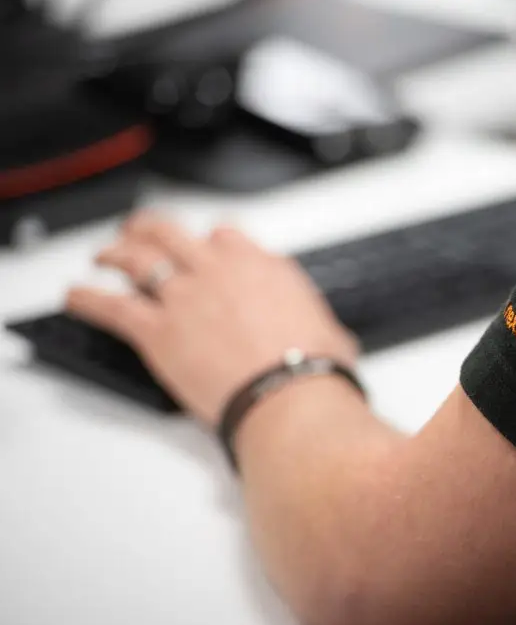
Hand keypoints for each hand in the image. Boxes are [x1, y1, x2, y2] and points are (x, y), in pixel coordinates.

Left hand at [66, 213, 360, 426]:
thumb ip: (318, 324)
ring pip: (137, 257)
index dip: (210, 240)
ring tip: (103, 254)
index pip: (226, 235)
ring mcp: (185, 297)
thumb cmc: (315, 371)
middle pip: (172, 232)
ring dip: (115, 251)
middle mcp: (219, 271)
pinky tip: (74, 296)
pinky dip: (87, 299)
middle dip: (151, 228)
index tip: (206, 246)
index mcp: (262, 266)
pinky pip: (111, 306)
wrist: (292, 396)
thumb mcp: (331, 333)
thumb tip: (331, 337)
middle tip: (141, 232)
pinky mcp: (157, 331)